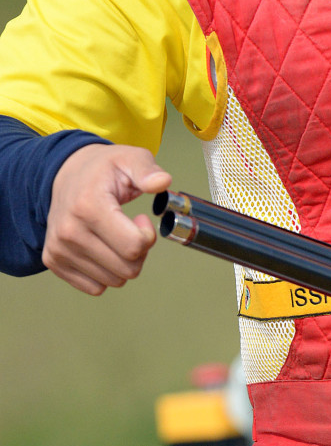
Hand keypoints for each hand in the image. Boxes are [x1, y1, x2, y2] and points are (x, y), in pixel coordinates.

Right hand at [43, 143, 171, 294]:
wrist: (66, 175)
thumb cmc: (102, 169)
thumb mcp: (129, 158)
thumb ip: (147, 170)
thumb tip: (162, 181)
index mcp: (88, 207)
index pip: (134, 246)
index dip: (148, 235)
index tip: (141, 219)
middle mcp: (69, 232)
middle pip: (127, 269)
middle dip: (139, 252)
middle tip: (131, 229)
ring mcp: (58, 249)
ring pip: (114, 281)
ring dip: (124, 263)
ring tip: (116, 236)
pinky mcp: (54, 261)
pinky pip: (95, 287)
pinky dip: (106, 273)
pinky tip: (103, 249)